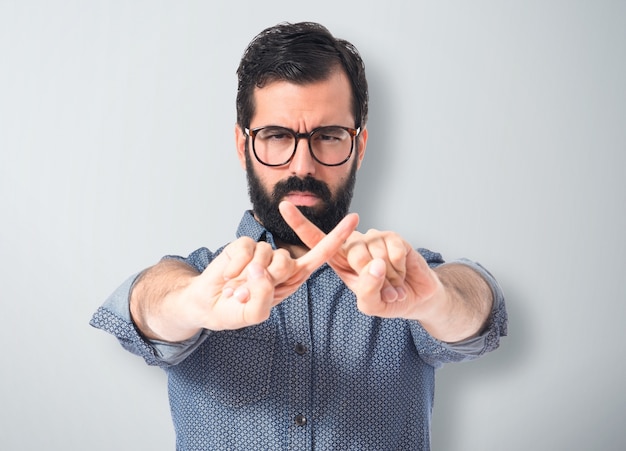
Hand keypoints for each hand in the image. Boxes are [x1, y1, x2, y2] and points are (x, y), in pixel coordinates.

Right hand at [186, 209, 358, 330]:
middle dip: (267, 279)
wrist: (208, 303)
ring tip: (237, 287)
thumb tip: (261, 269)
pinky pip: (246, 249)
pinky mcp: (245, 244)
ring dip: (247, 276)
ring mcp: (263, 252)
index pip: (320, 255)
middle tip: (249, 293)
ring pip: (265, 254)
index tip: (355, 219)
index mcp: (293, 278)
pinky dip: (235, 266)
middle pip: (286, 261)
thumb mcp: (254, 314)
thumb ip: (263, 296)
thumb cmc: (235, 311)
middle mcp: (281, 263)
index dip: (337, 238)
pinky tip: (228, 276)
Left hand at [279, 201, 443, 319]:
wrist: (416, 298)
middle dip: (370, 278)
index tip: (284, 206)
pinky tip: (402, 273)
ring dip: (388, 277)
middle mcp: (353, 245)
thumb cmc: (387, 300)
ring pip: (374, 255)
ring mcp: (373, 238)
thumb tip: (374, 263)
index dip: (300, 223)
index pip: (316, 240)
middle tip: (383, 290)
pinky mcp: (393, 237)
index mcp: (340, 260)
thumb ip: (367, 291)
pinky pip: (393, 252)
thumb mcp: (371, 305)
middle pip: (352, 254)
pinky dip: (399, 269)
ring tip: (392, 283)